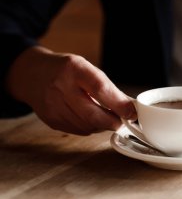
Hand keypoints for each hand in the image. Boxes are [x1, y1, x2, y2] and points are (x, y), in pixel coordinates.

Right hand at [6, 46, 135, 134]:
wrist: (32, 74)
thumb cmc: (65, 70)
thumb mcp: (86, 68)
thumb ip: (107, 87)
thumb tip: (129, 107)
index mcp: (74, 69)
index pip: (101, 89)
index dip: (119, 104)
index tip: (131, 112)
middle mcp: (61, 87)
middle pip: (93, 115)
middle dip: (113, 122)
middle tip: (122, 121)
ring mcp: (53, 106)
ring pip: (87, 126)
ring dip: (102, 125)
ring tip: (106, 117)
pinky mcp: (51, 120)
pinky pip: (78, 130)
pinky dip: (90, 127)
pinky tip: (90, 118)